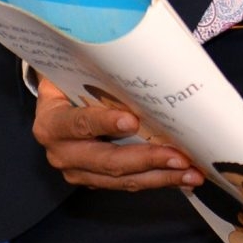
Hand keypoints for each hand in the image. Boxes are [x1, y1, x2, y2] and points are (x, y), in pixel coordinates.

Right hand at [32, 78, 203, 191]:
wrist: (56, 105)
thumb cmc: (71, 82)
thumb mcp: (74, 72)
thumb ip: (98, 73)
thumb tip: (135, 59)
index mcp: (52, 122)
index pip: (79, 123)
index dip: (105, 124)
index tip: (133, 122)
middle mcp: (61, 152)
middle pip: (108, 161)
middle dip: (148, 160)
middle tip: (180, 158)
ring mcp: (77, 171)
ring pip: (122, 179)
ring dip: (160, 176)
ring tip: (191, 173)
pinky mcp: (94, 181)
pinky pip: (128, 184)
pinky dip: (156, 179)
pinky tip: (180, 177)